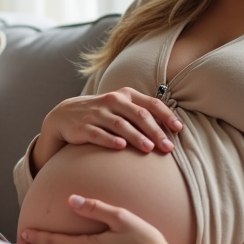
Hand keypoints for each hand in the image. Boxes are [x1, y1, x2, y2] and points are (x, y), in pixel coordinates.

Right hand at [33, 88, 183, 170]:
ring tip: (148, 148)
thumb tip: (172, 129)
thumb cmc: (102, 114)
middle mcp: (112, 101)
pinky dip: (110, 140)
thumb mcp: (121, 108)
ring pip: (120, 124)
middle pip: (138, 115)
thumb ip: (142, 114)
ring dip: (136, 136)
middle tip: (167, 147)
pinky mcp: (83, 127)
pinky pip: (98, 133)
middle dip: (155, 131)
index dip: (166, 115)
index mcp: (126, 95)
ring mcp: (97, 113)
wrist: (65, 115)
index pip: (150, 104)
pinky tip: (121, 147)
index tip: (179, 129)